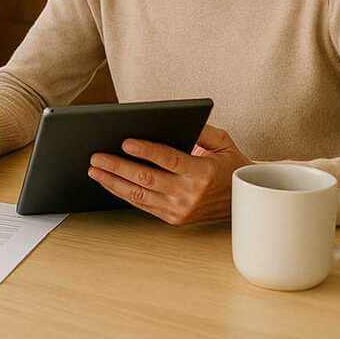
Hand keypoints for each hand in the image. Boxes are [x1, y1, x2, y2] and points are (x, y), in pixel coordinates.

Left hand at [87, 125, 250, 224]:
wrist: (244, 201)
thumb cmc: (231, 167)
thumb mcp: (223, 142)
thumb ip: (200, 129)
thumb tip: (172, 119)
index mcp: (202, 173)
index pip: (168, 159)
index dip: (146, 151)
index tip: (125, 142)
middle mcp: (189, 194)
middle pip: (146, 178)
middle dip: (118, 166)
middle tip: (97, 156)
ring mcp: (180, 209)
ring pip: (140, 195)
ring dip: (113, 182)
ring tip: (95, 170)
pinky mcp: (174, 219)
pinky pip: (143, 205)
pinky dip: (123, 193)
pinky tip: (109, 183)